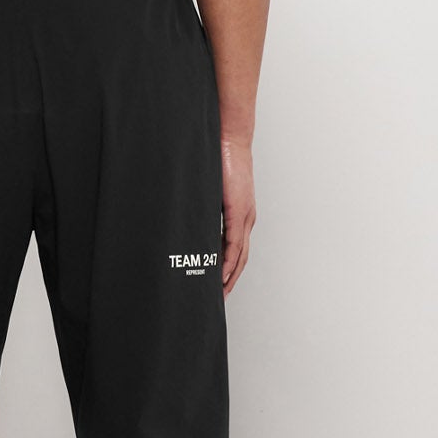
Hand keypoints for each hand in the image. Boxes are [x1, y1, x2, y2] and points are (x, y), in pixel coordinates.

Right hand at [220, 135, 256, 293]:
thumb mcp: (210, 190)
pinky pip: (234, 243)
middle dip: (230, 280)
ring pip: (239, 255)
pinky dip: (229, 261)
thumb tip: (191, 218)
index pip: (237, 249)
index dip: (229, 269)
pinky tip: (222, 274)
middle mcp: (247, 219)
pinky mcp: (238, 210)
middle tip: (219, 298)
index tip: (219, 284)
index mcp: (241, 214)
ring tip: (219, 292)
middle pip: (241, 258)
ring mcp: (245, 216)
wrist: (230, 139)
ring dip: (230, 276)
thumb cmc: (220, 159)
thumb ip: (205, 207)